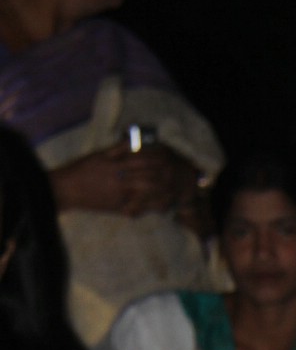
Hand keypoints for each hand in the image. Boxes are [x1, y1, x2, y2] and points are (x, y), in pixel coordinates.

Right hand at [51, 143, 198, 216]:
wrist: (67, 189)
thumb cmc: (82, 169)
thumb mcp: (99, 155)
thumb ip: (117, 149)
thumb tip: (133, 140)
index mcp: (115, 166)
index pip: (141, 162)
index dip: (156, 162)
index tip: (167, 161)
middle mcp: (119, 181)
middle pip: (147, 180)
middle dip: (162, 180)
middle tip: (175, 179)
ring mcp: (119, 196)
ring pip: (144, 196)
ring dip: (159, 195)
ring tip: (171, 194)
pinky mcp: (116, 209)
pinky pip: (136, 209)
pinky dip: (148, 208)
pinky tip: (158, 207)